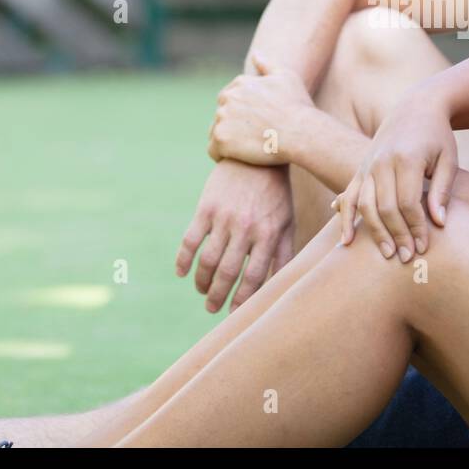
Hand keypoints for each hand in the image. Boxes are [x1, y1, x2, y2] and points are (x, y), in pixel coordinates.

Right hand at [176, 159, 294, 312]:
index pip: (255, 276)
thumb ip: (284, 254)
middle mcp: (246, 228)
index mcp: (269, 234)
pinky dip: (183, 259)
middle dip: (219, 295)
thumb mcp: (287, 221)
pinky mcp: (206, 207)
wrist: (257, 154)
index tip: (234, 314)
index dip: (243, 299)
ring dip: (202, 281)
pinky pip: (190, 239)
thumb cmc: (276, 194)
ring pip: (208, 260)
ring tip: (201, 291)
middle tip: (212, 308)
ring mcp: (224, 217)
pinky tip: (181, 272)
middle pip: (228, 272)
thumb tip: (279, 286)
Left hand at [208, 55, 313, 165]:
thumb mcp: (286, 77)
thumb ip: (268, 64)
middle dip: (231, 125)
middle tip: (249, 138)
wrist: (300, 132)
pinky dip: (219, 155)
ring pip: (215, 132)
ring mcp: (222, 118)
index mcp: (241, 83)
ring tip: (243, 150)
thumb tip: (256, 54)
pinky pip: (212, 150)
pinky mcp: (221, 139)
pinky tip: (233, 159)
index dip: (240, 112)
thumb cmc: (297, 106)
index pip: (229, 97)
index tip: (253, 123)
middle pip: (220, 114)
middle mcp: (228, 98)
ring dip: (225, 140)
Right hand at [336, 95, 456, 260]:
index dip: (416, 228)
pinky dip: (344, 219)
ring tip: (387, 254)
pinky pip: (349, 196)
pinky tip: (346, 241)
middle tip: (407, 258)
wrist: (416, 107)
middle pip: (385, 208)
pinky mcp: (360, 168)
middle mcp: (382, 162)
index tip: (424, 247)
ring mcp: (368, 165)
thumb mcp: (448, 160)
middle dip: (397, 235)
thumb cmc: (438, 136)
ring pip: (364, 205)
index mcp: (406, 158)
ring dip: (374, 233)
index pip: (408, 203)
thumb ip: (443, 191)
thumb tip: (438, 224)